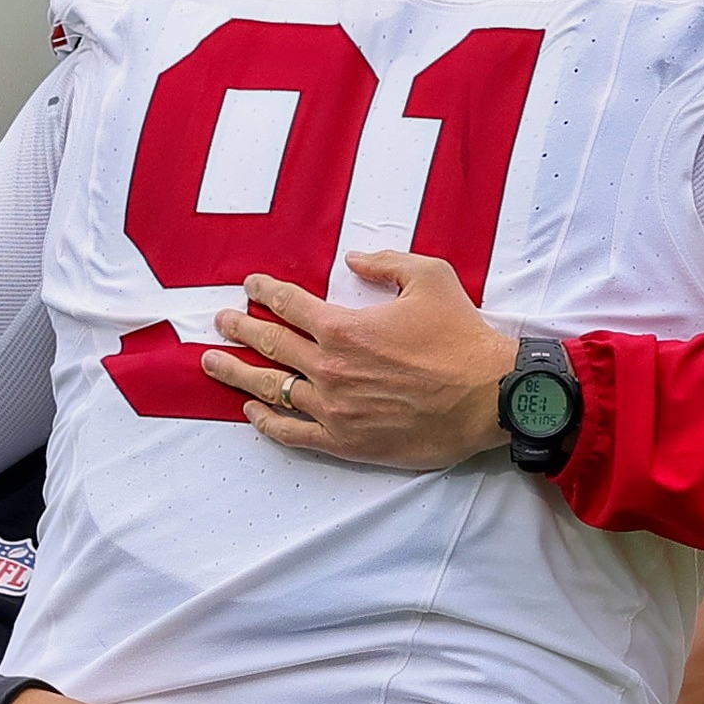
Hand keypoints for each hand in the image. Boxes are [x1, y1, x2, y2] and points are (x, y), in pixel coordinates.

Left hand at [200, 250, 518, 469]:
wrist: (489, 396)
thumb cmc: (462, 337)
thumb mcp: (430, 277)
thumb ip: (385, 263)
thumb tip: (352, 261)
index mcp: (344, 327)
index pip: (289, 305)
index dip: (265, 292)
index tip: (251, 286)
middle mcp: (329, 368)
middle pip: (270, 345)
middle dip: (240, 328)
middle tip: (222, 321)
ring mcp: (333, 408)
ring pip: (271, 390)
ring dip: (237, 374)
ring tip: (214, 363)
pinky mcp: (345, 442)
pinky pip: (292, 433)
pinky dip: (267, 422)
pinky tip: (252, 413)